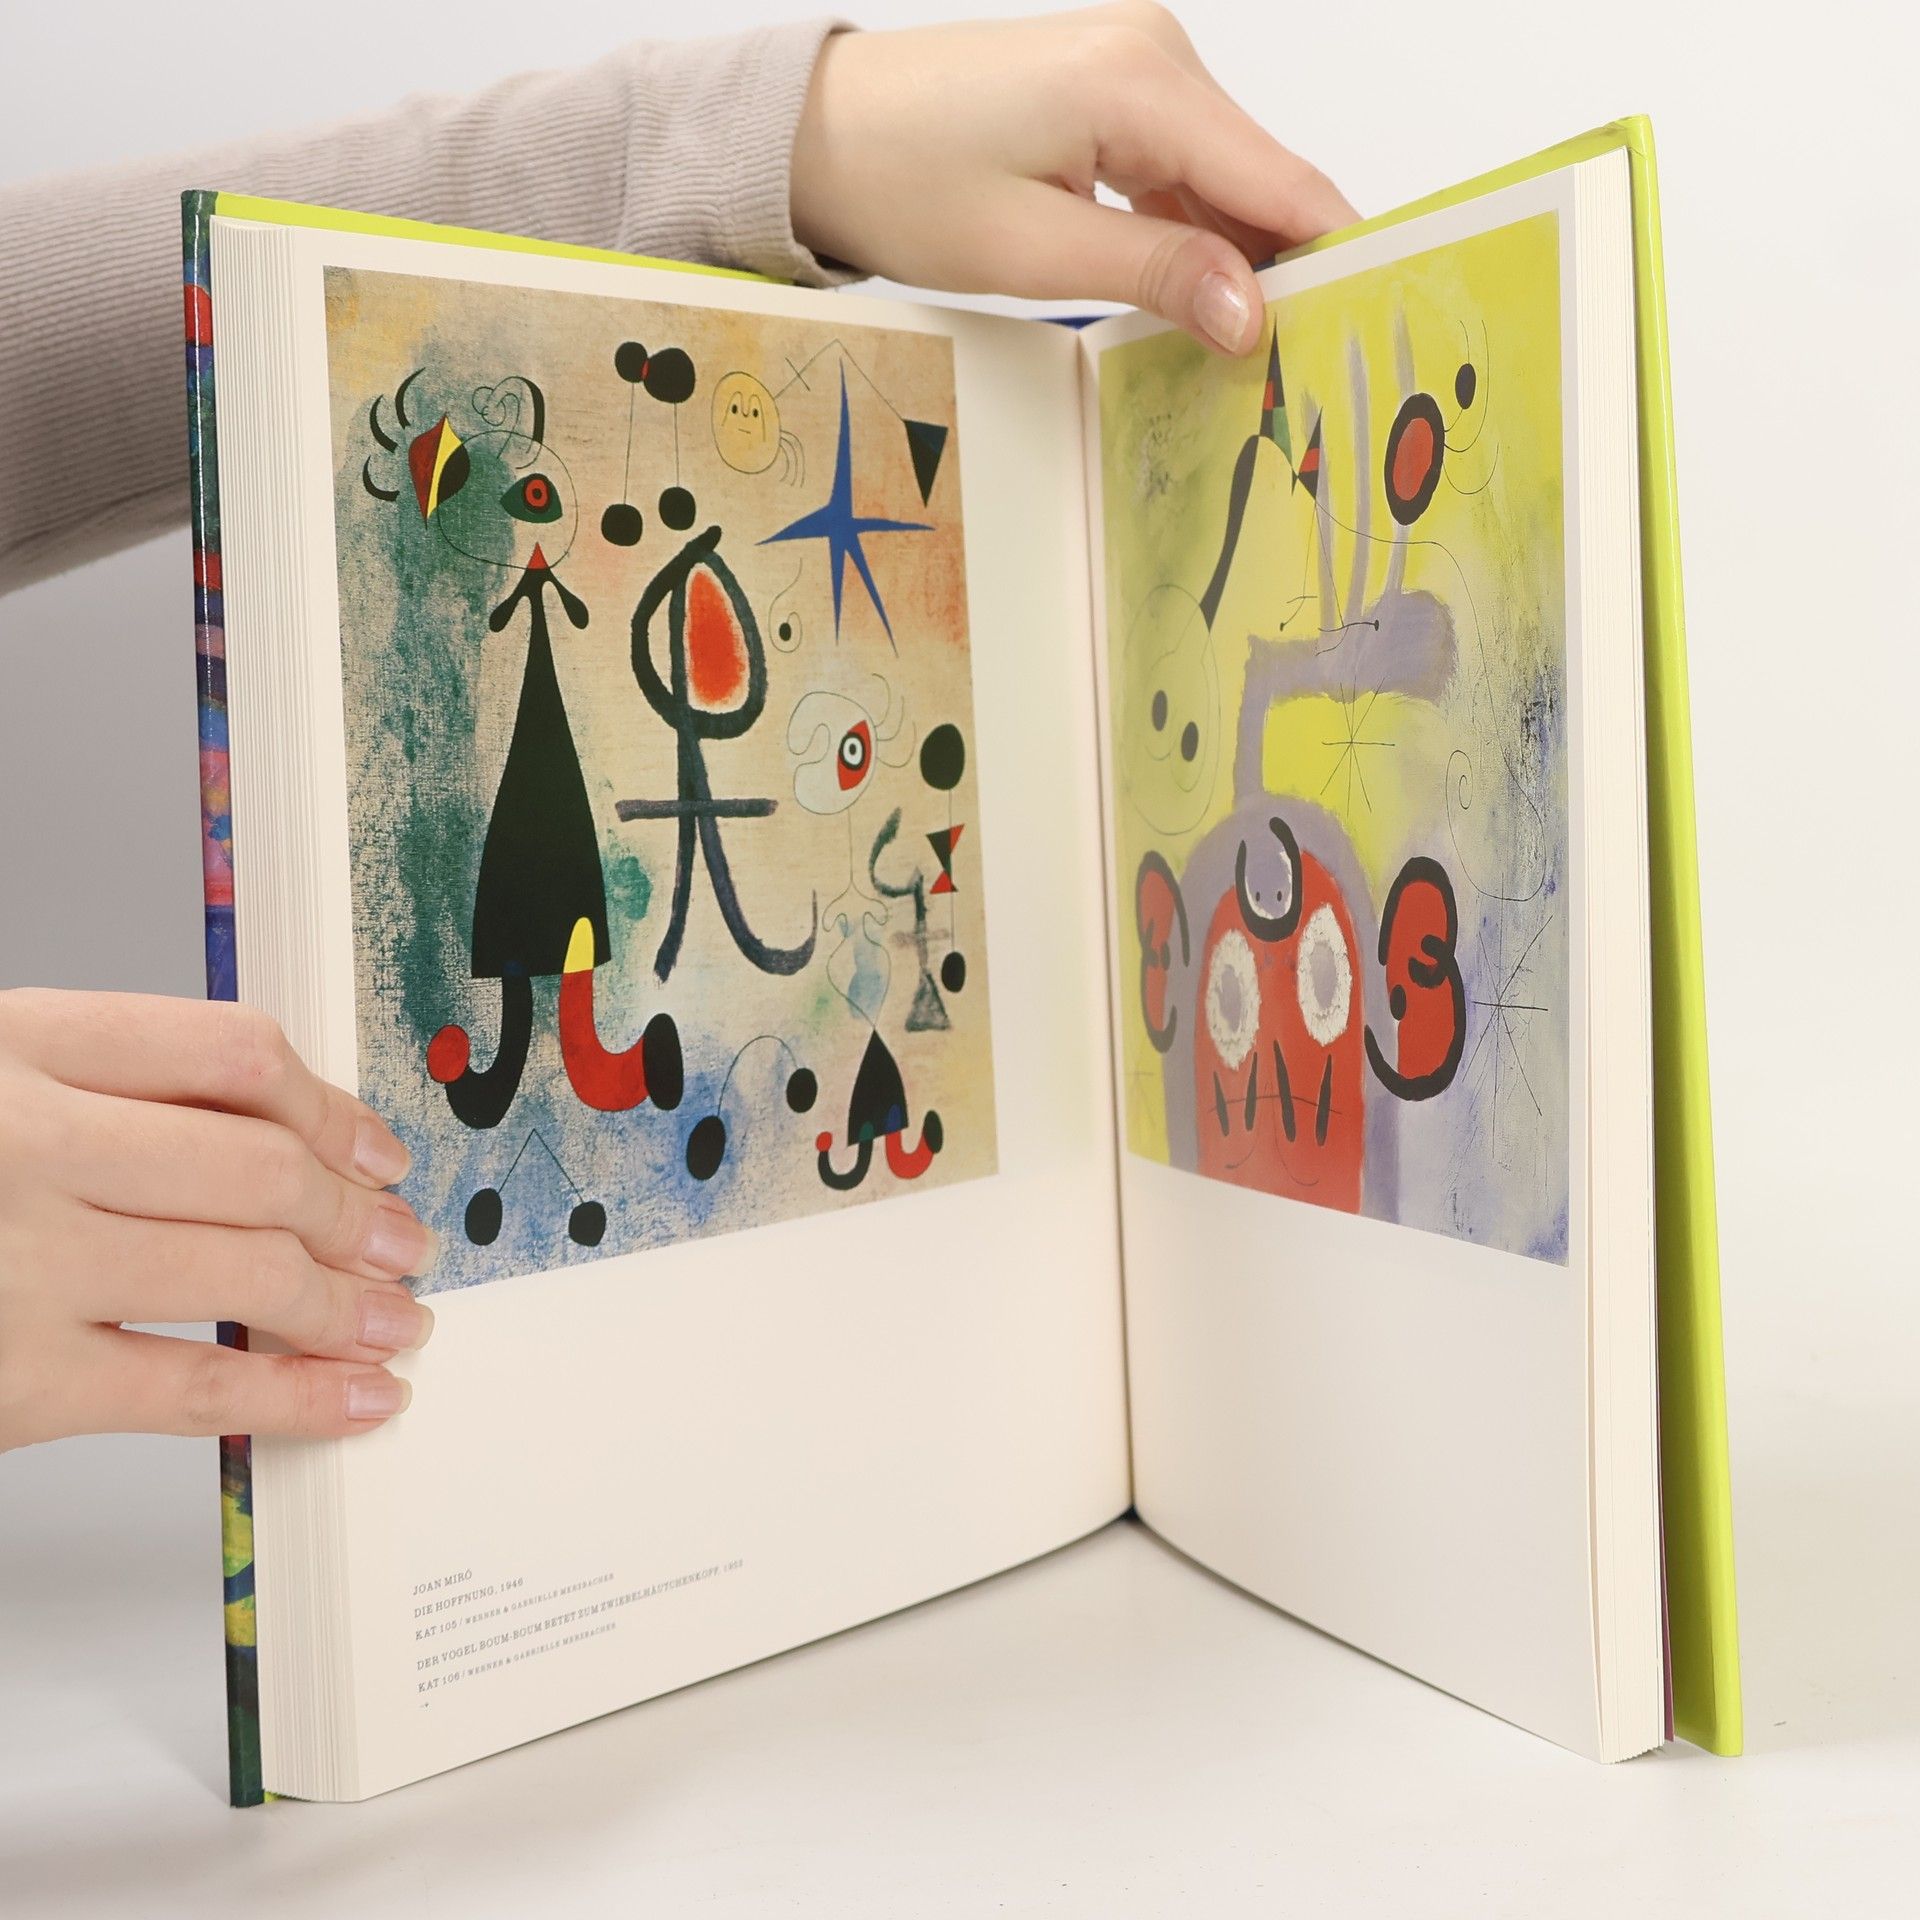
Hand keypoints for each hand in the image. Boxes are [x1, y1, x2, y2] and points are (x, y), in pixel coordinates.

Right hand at [0, 990, 434, 1451]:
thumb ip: (103, 1091)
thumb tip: (281, 1137)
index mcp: (19, 1043)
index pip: (230, 1054)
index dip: (330, 1107)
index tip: (375, 1146)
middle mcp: (27, 1140)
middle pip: (260, 1168)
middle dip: (357, 1213)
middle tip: (403, 1241)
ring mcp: (21, 1261)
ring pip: (246, 1272)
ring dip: (349, 1304)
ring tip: (396, 1318)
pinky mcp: (13, 1382)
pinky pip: (192, 1387)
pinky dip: (296, 1397)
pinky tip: (352, 1400)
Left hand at [790, 2, 1356, 355]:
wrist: (815, 134)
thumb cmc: (899, 179)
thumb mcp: (1031, 250)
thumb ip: (1156, 274)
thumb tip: (1252, 315)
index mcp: (1140, 82)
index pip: (1280, 181)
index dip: (1334, 258)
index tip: (1374, 329)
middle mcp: (1154, 57)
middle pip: (1263, 181)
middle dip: (1290, 271)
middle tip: (1313, 373)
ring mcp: (1136, 70)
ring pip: (1227, 182)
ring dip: (1242, 262)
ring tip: (1262, 356)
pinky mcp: (1113, 95)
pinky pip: (1184, 172)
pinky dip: (1198, 236)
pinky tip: (1201, 303)